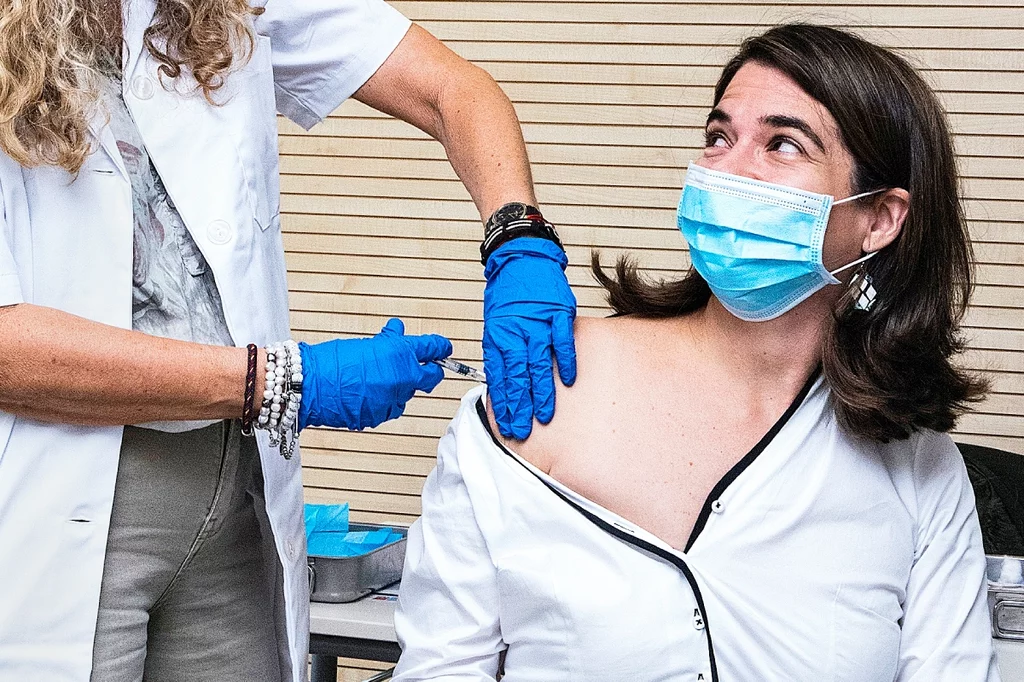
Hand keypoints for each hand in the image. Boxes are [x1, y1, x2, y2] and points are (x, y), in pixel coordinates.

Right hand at [298, 319, 452, 430]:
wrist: (309, 384)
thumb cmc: (332, 361)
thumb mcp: (365, 344)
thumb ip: (388, 342)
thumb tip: (398, 332)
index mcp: (400, 355)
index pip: (432, 349)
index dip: (440, 347)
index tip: (444, 347)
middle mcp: (402, 379)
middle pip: (431, 378)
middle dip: (430, 372)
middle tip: (426, 368)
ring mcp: (392, 400)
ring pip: (407, 394)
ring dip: (400, 387)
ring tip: (377, 379)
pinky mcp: (379, 416)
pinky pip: (389, 407)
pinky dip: (384, 400)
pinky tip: (367, 393)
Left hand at [483, 238, 576, 439]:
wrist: (521, 259)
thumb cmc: (508, 294)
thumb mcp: (495, 324)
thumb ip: (501, 352)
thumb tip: (501, 384)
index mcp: (498, 336)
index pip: (499, 377)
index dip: (503, 403)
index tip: (506, 423)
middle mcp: (517, 333)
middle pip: (518, 376)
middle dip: (519, 406)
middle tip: (522, 429)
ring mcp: (538, 324)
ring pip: (539, 364)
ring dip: (542, 392)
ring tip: (544, 415)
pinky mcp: (557, 314)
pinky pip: (562, 343)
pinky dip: (566, 362)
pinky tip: (568, 381)